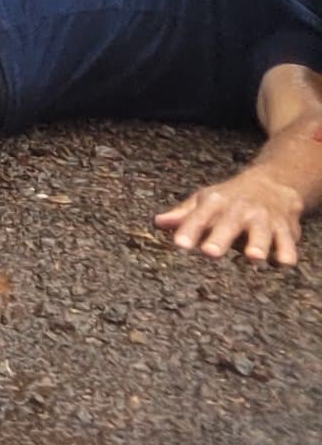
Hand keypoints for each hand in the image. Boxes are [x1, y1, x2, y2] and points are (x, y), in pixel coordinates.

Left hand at [157, 168, 305, 263]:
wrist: (274, 183)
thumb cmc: (231, 198)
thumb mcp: (205, 201)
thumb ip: (183, 215)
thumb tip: (157, 223)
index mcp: (215, 203)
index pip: (198, 217)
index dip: (189, 230)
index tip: (179, 244)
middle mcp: (239, 210)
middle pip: (229, 224)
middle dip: (220, 238)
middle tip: (210, 252)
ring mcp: (264, 219)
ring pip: (262, 233)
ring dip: (258, 244)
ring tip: (253, 257)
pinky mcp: (286, 229)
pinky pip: (288, 242)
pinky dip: (287, 251)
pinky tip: (283, 261)